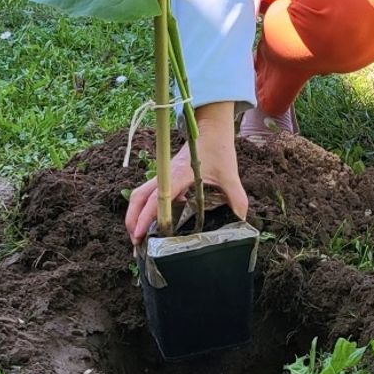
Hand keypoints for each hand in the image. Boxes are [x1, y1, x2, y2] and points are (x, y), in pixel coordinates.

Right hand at [124, 101, 247, 244]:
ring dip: (135, 215)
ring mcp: (164, 176)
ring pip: (140, 195)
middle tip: (136, 243)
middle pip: (139, 197)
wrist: (212, 130)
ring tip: (138, 238)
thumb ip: (236, 198)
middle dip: (133, 220)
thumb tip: (240, 221)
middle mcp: (166, 175)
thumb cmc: (218, 149)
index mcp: (179, 174)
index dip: (147, 216)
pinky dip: (144, 210)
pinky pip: (149, 194)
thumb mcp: (230, 175)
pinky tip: (153, 226)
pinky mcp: (166, 178)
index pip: (158, 197)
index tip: (140, 234)